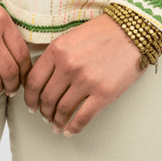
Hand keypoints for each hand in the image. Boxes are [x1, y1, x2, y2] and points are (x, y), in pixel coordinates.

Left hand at [24, 13, 145, 135]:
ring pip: (62, 110)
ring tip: (56, 125)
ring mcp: (86, 81)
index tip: (31, 104)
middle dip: (43, 111)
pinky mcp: (104, 93)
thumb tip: (44, 78)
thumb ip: (56, 55)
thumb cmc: (103, 31)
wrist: (132, 30)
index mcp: (58, 49)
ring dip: (56, 121)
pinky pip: (83, 117)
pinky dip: (73, 128)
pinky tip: (70, 130)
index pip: (34, 81)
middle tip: (44, 115)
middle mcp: (69, 66)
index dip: (29, 97)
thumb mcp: (71, 36)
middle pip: (47, 98)